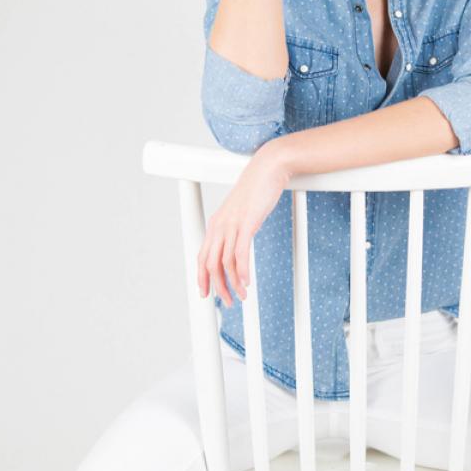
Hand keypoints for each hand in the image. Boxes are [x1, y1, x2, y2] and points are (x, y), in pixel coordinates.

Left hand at [197, 142, 289, 306]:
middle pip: (210, 264)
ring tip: (241, 296)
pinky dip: (242, 271)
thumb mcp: (242, 212)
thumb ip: (236, 228)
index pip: (203, 256)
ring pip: (225, 262)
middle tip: (227, 302)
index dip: (202, 278)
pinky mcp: (246, 223)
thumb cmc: (258, 190)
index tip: (206, 293)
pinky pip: (240, 253)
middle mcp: (219, 226)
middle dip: (217, 287)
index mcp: (215, 224)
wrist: (268, 169)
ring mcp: (231, 224)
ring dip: (233, 283)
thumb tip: (238, 245)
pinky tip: (247, 282)